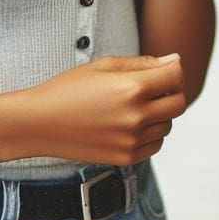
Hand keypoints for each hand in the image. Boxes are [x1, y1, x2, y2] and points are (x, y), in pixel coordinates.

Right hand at [25, 54, 185, 165]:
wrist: (40, 123)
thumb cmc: (69, 89)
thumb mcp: (104, 66)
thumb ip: (142, 63)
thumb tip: (174, 61)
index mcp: (132, 88)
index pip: (176, 77)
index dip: (174, 68)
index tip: (166, 67)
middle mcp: (136, 116)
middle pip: (178, 103)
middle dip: (172, 91)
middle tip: (154, 86)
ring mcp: (132, 140)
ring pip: (168, 125)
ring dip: (160, 113)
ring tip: (135, 104)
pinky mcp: (126, 158)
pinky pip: (155, 144)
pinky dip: (151, 133)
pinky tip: (131, 123)